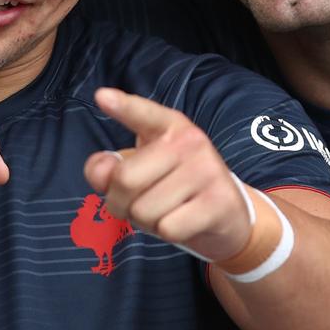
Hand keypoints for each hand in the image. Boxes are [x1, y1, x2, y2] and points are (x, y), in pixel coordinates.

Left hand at [83, 87, 250, 261]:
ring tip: (166, 211)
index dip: (123, 107)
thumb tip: (101, 173)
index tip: (101, 96)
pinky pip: (167, 229)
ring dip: (147, 222)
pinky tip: (183, 222)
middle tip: (138, 203)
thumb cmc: (174, 188)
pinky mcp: (217, 202)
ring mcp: (206, 171)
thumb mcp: (142, 170)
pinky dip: (167, 233)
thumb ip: (109, 169)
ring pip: (144, 211)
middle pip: (125, 180)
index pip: (144, 114)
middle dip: (120, 203)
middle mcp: (190, 142)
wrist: (228, 214)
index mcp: (170, 127)